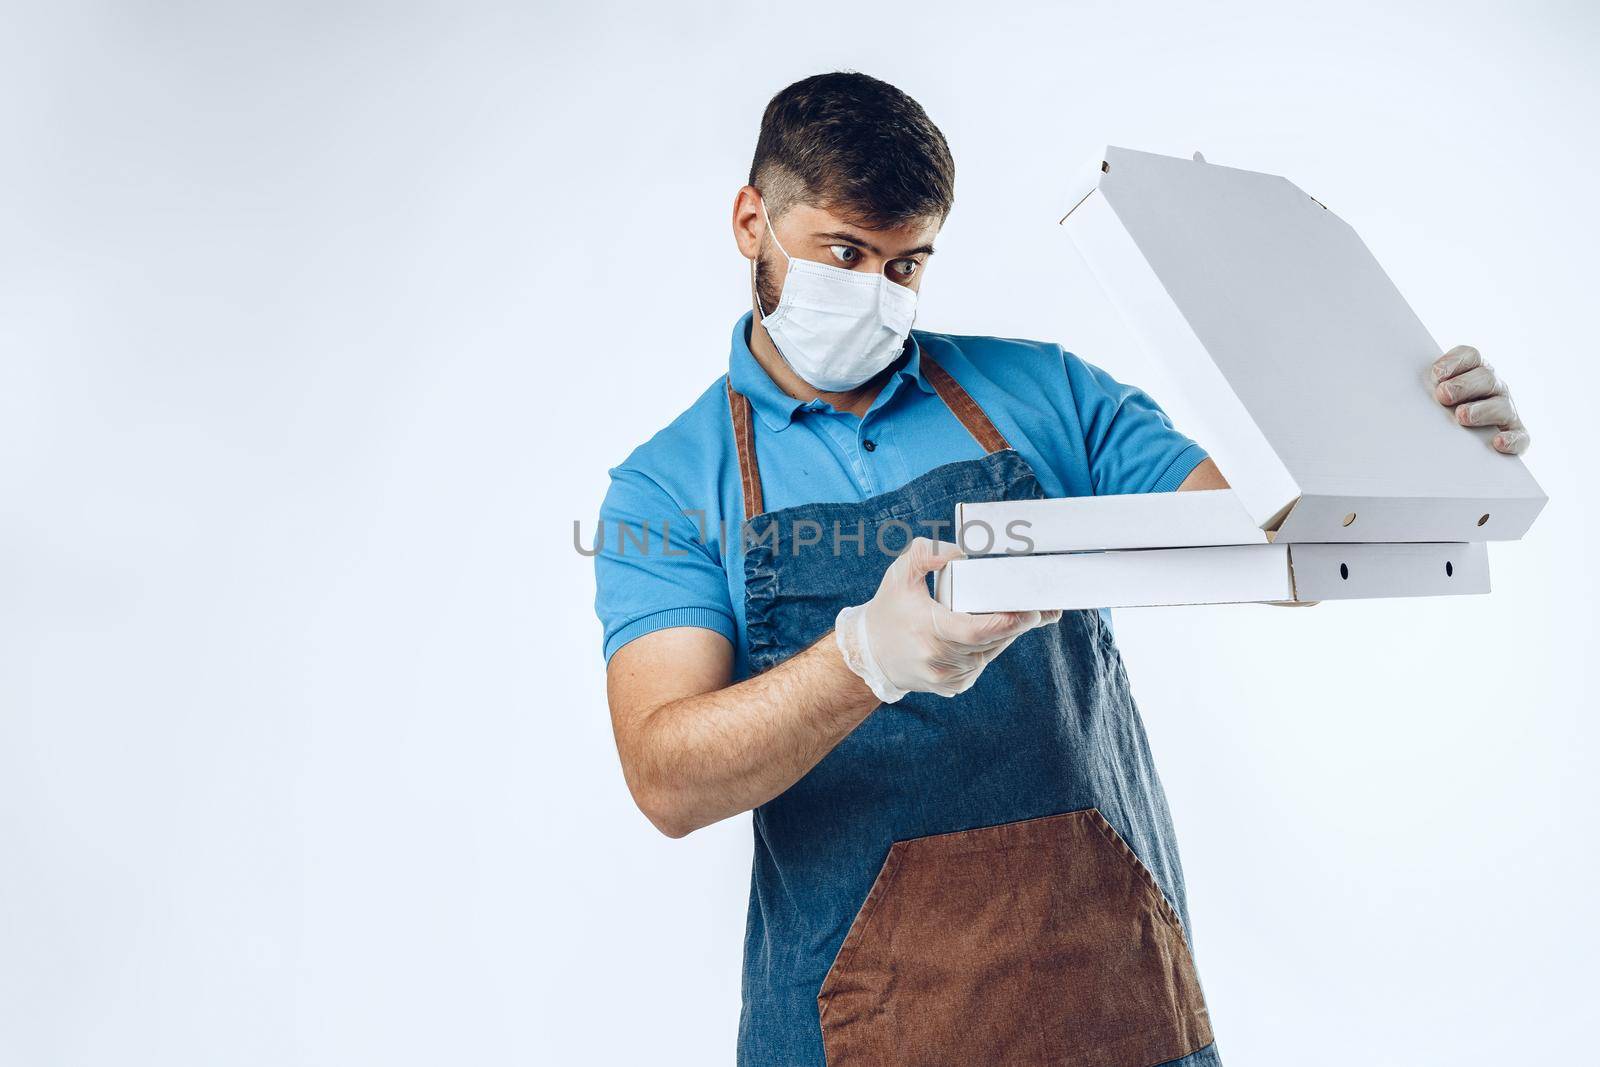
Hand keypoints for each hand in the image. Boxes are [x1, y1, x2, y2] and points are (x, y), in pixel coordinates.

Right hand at [834, 537, 1061, 702]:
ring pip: (989, 654)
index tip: (1031, 612)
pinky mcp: (952, 686)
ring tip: (1022, 615)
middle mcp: (938, 660)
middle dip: (1016, 624)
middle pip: (990, 642)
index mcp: (928, 631)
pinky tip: (997, 632)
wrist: (869, 653)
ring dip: (1006, 635)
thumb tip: (961, 553)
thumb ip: (926, 554)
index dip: (1007, 623)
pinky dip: (991, 647)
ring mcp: (946, 677)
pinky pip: (981, 664)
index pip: (976, 631)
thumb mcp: (901, 573)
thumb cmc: (889, 608)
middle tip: (1039, 606)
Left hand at [1431, 345, 1529, 454]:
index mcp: (1475, 371)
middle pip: (1485, 378)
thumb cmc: (1442, 413)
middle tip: (1443, 395)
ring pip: (1501, 406)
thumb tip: (1404, 390)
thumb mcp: (1436, 396)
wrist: (1467, 445)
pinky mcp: (1516, 435)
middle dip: (1464, 385)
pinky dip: (1511, 439)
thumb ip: (1428, 389)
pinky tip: (1497, 443)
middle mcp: (1495, 388)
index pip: (1471, 356)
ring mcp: (1507, 411)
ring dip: (1481, 410)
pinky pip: (1520, 437)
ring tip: (1461, 416)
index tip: (1436, 374)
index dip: (1454, 362)